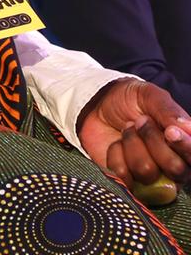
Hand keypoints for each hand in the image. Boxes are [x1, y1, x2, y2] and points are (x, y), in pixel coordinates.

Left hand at [78, 78, 190, 200]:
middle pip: (175, 168)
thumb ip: (169, 111)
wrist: (95, 105)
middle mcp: (171, 167)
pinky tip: (115, 144)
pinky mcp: (126, 182)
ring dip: (131, 143)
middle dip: (152, 140)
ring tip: (126, 131)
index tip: (169, 132)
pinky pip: (123, 176)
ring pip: (146, 171)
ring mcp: (148, 177)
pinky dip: (115, 154)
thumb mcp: (148, 95)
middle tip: (139, 122)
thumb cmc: (127, 100)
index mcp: (182, 146)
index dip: (185, 147)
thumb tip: (188, 129)